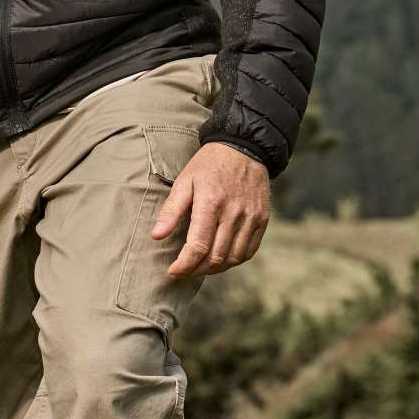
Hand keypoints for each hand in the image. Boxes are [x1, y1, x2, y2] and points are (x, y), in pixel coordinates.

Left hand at [151, 141, 269, 276]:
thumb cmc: (208, 164)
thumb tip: (156, 236)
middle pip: (216, 257)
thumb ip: (171, 210)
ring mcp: (250, 217)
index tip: (172, 272)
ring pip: (233, 258)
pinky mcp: (262, 219)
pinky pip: (249, 251)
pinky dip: (234, 260)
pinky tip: (221, 259)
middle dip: (197, 270)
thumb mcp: (184, 180)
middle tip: (184, 271)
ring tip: (200, 267)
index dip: (184, 265)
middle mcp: (233, 212)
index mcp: (210, 202)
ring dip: (215, 269)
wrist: (243, 147)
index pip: (198, 247)